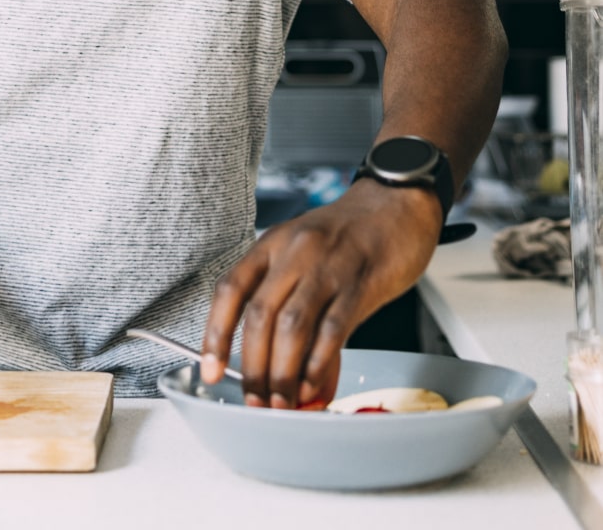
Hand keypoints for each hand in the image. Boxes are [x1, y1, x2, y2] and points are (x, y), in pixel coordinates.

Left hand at [200, 180, 441, 407]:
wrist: (396, 204)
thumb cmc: (348, 233)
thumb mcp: (307, 256)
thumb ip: (293, 307)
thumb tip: (286, 371)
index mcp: (272, 244)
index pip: (231, 288)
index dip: (215, 333)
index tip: (211, 370)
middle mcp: (294, 253)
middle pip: (260, 315)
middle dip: (253, 367)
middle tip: (256, 400)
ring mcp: (327, 267)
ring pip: (292, 327)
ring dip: (283, 373)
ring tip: (283, 402)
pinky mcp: (361, 284)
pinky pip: (333, 330)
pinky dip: (318, 364)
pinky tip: (314, 385)